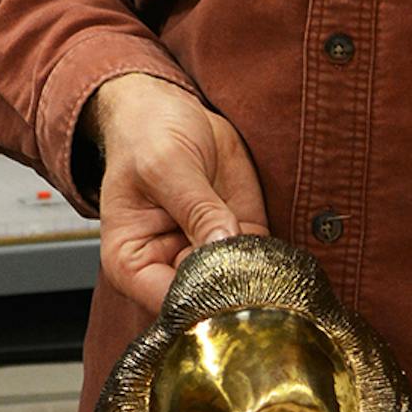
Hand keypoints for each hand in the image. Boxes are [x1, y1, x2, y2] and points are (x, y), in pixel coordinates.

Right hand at [83, 73, 268, 313]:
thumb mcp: (166, 164)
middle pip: (206, 301)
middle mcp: (169, 267)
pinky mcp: (241, 235)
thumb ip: (196, 208)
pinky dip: (276, 259)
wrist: (168, 110)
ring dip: (260, 277)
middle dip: (234, 291)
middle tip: (255, 273)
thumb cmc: (147, 136)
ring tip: (267, 259)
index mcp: (131, 263)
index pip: (168, 302)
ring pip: (240, 285)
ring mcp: (208, 254)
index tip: (228, 284)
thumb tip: (224, 246)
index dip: (201, 300)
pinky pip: (263, 259)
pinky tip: (281, 253)